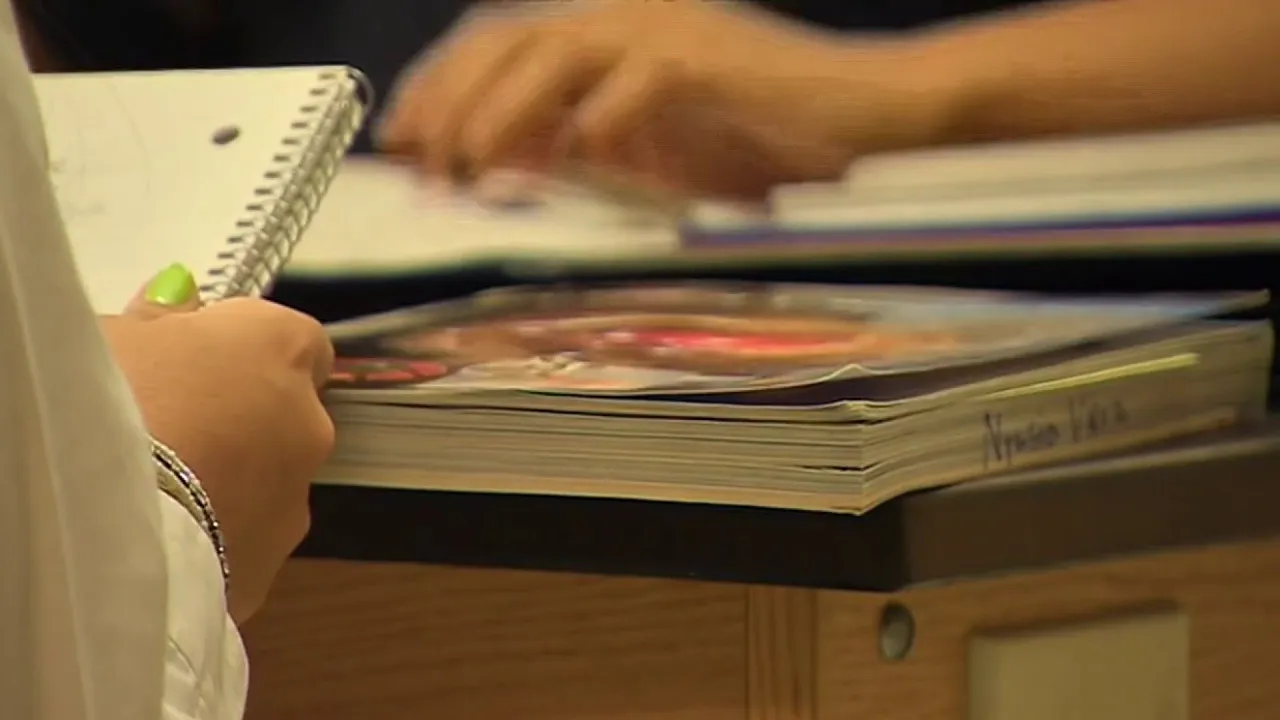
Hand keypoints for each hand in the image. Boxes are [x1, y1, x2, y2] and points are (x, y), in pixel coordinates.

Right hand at [101, 264, 334, 622]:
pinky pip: (245, 540)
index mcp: (279, 347)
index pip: (297, 339)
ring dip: (231, 480)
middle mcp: (309, 420)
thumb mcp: (115, 335)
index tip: (200, 362)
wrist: (105, 523)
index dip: (249, 350)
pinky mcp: (272, 564)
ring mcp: (297, 498)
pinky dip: (217, 537)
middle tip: (169, 429)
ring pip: (269, 481)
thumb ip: (162, 317)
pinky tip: (163, 540)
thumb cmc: (109, 404)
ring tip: (157, 491)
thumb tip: (181, 296)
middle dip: (242, 418)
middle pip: (286, 413)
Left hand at [378, 1, 937, 199]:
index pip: (500, 42)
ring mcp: (668, 32)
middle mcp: (628, 17)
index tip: (403, 138)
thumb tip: (501, 162)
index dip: (440, 85)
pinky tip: (576, 159)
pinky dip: (598, 121)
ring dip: (499, 111)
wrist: (866, 117)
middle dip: (449, 100)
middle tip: (419, 161)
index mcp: (611, 32)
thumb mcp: (651, 145)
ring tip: (468, 167)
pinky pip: (635, 83)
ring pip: (552, 52)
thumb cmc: (764, 137)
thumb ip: (580, 142)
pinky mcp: (709, 61)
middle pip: (507, 40)